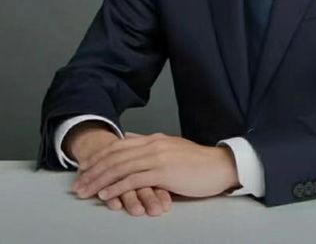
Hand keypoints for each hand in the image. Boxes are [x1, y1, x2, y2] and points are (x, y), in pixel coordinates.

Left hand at [71, 131, 239, 202]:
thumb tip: (129, 140)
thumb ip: (150, 145)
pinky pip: (134, 179)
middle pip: (115, 155)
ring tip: (85, 191)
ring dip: (99, 180)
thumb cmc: (196, 162)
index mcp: (153, 139)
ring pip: (120, 166)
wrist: (218, 165)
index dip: (98, 156)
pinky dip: (117, 186)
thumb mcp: (170, 148)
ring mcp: (157, 157)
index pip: (118, 145)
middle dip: (93, 170)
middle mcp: (153, 144)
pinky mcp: (163, 172)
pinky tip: (106, 194)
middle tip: (78, 183)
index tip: (83, 168)